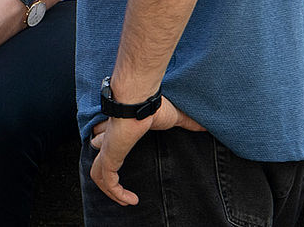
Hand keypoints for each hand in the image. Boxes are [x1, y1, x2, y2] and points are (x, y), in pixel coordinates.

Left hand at [88, 97, 204, 204]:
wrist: (141, 101)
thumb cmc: (154, 106)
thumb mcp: (173, 117)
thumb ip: (187, 123)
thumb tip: (205, 126)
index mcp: (119, 129)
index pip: (106, 142)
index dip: (112, 153)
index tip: (122, 165)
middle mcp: (108, 139)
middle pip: (99, 157)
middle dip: (106, 174)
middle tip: (119, 189)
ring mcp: (106, 149)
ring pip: (98, 173)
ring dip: (110, 190)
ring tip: (125, 200)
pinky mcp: (109, 158)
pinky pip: (107, 181)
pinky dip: (116, 193)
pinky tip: (131, 200)